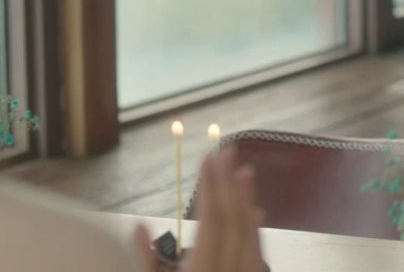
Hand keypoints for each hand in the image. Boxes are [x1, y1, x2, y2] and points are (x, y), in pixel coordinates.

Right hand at [133, 147, 266, 271]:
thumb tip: (138, 225)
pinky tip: (257, 212)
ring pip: (248, 233)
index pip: (211, 220)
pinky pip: (257, 252)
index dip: (210, 187)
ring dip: (246, 201)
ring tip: (244, 171)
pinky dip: (255, 229)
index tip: (208, 156)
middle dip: (229, 184)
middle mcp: (227, 268)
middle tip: (228, 150)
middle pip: (232, 220)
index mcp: (201, 269)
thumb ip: (146, 260)